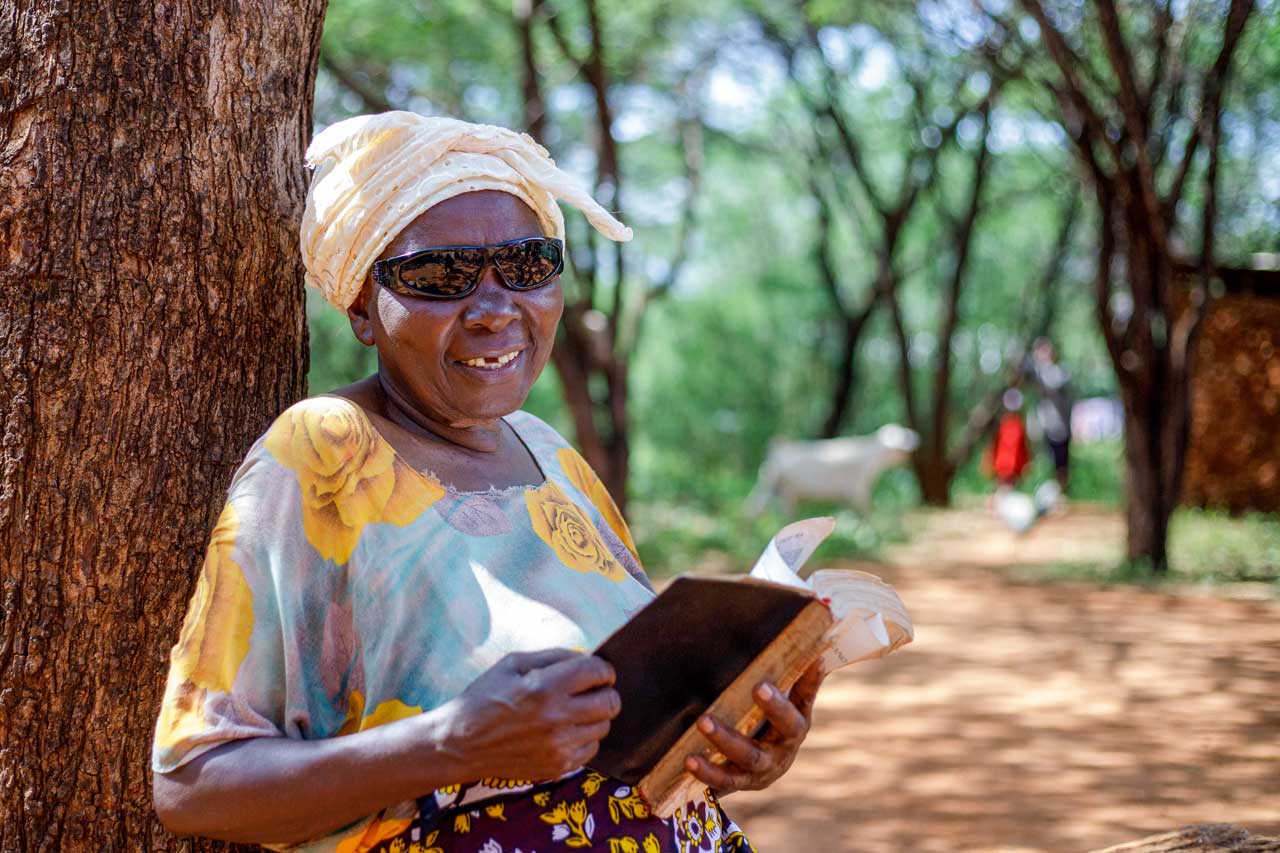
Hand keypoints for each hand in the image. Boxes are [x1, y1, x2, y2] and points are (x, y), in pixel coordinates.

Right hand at [447, 649, 620, 782]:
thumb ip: (553, 657)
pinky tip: (566, 731)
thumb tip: (584, 657)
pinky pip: (591, 749)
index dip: (602, 669)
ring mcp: (559, 746)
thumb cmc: (484, 698)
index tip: (596, 672)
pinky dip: (585, 738)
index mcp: (546, 687)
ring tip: (574, 712)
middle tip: (591, 691)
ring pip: (603, 727)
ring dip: (595, 716)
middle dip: (605, 692)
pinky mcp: (557, 767)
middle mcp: (558, 718)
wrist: (460, 744)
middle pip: (610, 703)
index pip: (598, 672)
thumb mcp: (512, 664)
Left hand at [683, 661, 822, 794]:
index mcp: (797, 725)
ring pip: (748, 757)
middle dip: (774, 708)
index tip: (780, 675)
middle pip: (784, 729)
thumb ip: (801, 681)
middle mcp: (784, 749)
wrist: (763, 770)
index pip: (802, 703)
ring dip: (726, 739)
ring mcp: (762, 769)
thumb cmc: (774, 726)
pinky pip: (724, 781)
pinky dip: (707, 771)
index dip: (798, 687)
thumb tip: (817, 650)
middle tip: (757, 687)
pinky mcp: (740, 783)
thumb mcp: (789, 706)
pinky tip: (690, 760)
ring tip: (704, 721)